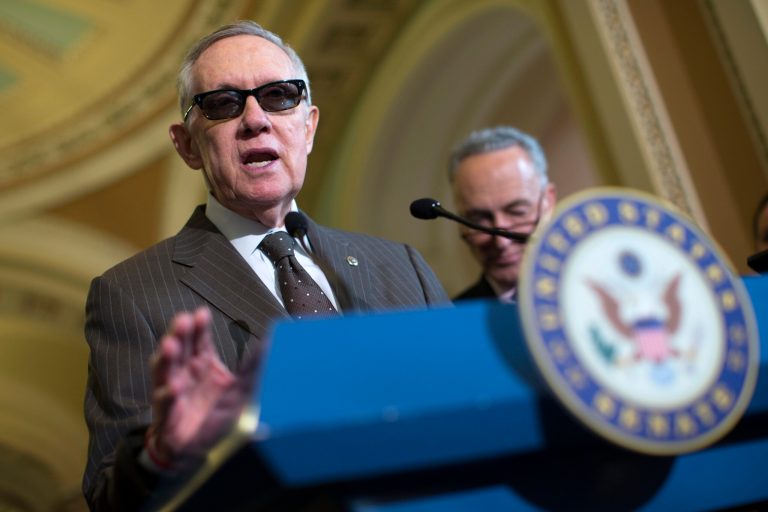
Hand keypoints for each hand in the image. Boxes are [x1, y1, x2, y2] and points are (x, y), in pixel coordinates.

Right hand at [147, 307, 257, 469]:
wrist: (199, 449)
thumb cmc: (216, 414)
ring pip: (165, 371)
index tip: (202, 314)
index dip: (198, 327)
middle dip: (179, 333)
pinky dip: (168, 394)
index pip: (198, 340)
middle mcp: (184, 374)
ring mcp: (173, 393)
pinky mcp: (167, 416)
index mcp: (201, 364)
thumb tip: (271, 344)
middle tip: (182, 320)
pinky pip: (165, 403)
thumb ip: (254, 368)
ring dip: (167, 357)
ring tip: (171, 344)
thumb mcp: (242, 389)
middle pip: (179, 349)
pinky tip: (174, 386)